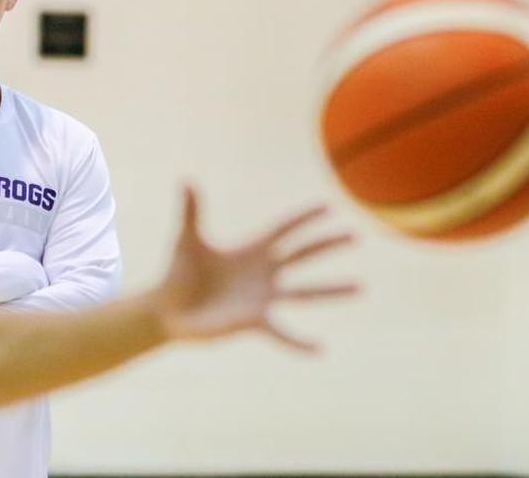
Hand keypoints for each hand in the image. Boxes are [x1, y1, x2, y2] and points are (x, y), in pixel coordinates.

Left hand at [155, 186, 355, 351]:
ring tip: (361, 287)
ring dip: (331, 290)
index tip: (328, 207)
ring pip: (304, 292)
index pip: (283, 229)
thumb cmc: (178, 274)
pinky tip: (319, 348)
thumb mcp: (186, 240)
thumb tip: (186, 180)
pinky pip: (282, 332)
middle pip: (301, 254)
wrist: (167, 310)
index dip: (303, 218)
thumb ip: (190, 212)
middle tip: (355, 236)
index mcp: (250, 250)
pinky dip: (298, 342)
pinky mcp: (253, 321)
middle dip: (326, 244)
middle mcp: (262, 273)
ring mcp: (261, 298)